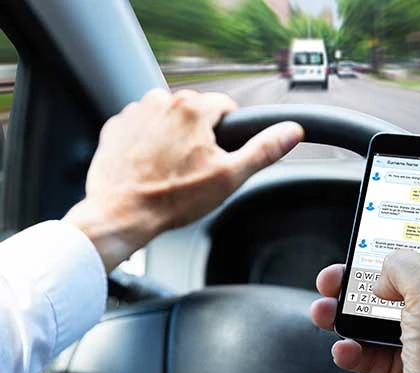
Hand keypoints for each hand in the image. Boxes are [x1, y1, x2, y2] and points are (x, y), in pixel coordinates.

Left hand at [64, 88, 302, 271]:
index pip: (226, 107)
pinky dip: (149, 143)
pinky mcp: (117, 126)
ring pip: (169, 119)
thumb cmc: (172, 198)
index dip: (230, 134)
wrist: (121, 214)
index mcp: (193, 108)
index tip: (221, 155)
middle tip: (196, 169)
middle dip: (200, 136)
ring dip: (174, 137)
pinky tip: (151, 167)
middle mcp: (161, 100)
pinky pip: (144, 127)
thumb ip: (263, 150)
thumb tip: (292, 132)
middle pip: (196, 113)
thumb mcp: (229, 177)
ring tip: (171, 170)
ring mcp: (135, 112)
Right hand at [311, 248, 419, 372]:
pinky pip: (370, 350)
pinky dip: (353, 348)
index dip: (414, 239)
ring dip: (348, 312)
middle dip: (364, 279)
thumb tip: (384, 271)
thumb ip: (405, 265)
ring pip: (378, 316)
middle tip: (339, 274)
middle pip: (400, 282)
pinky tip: (345, 348)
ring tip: (325, 309)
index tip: (386, 233)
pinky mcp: (404, 369)